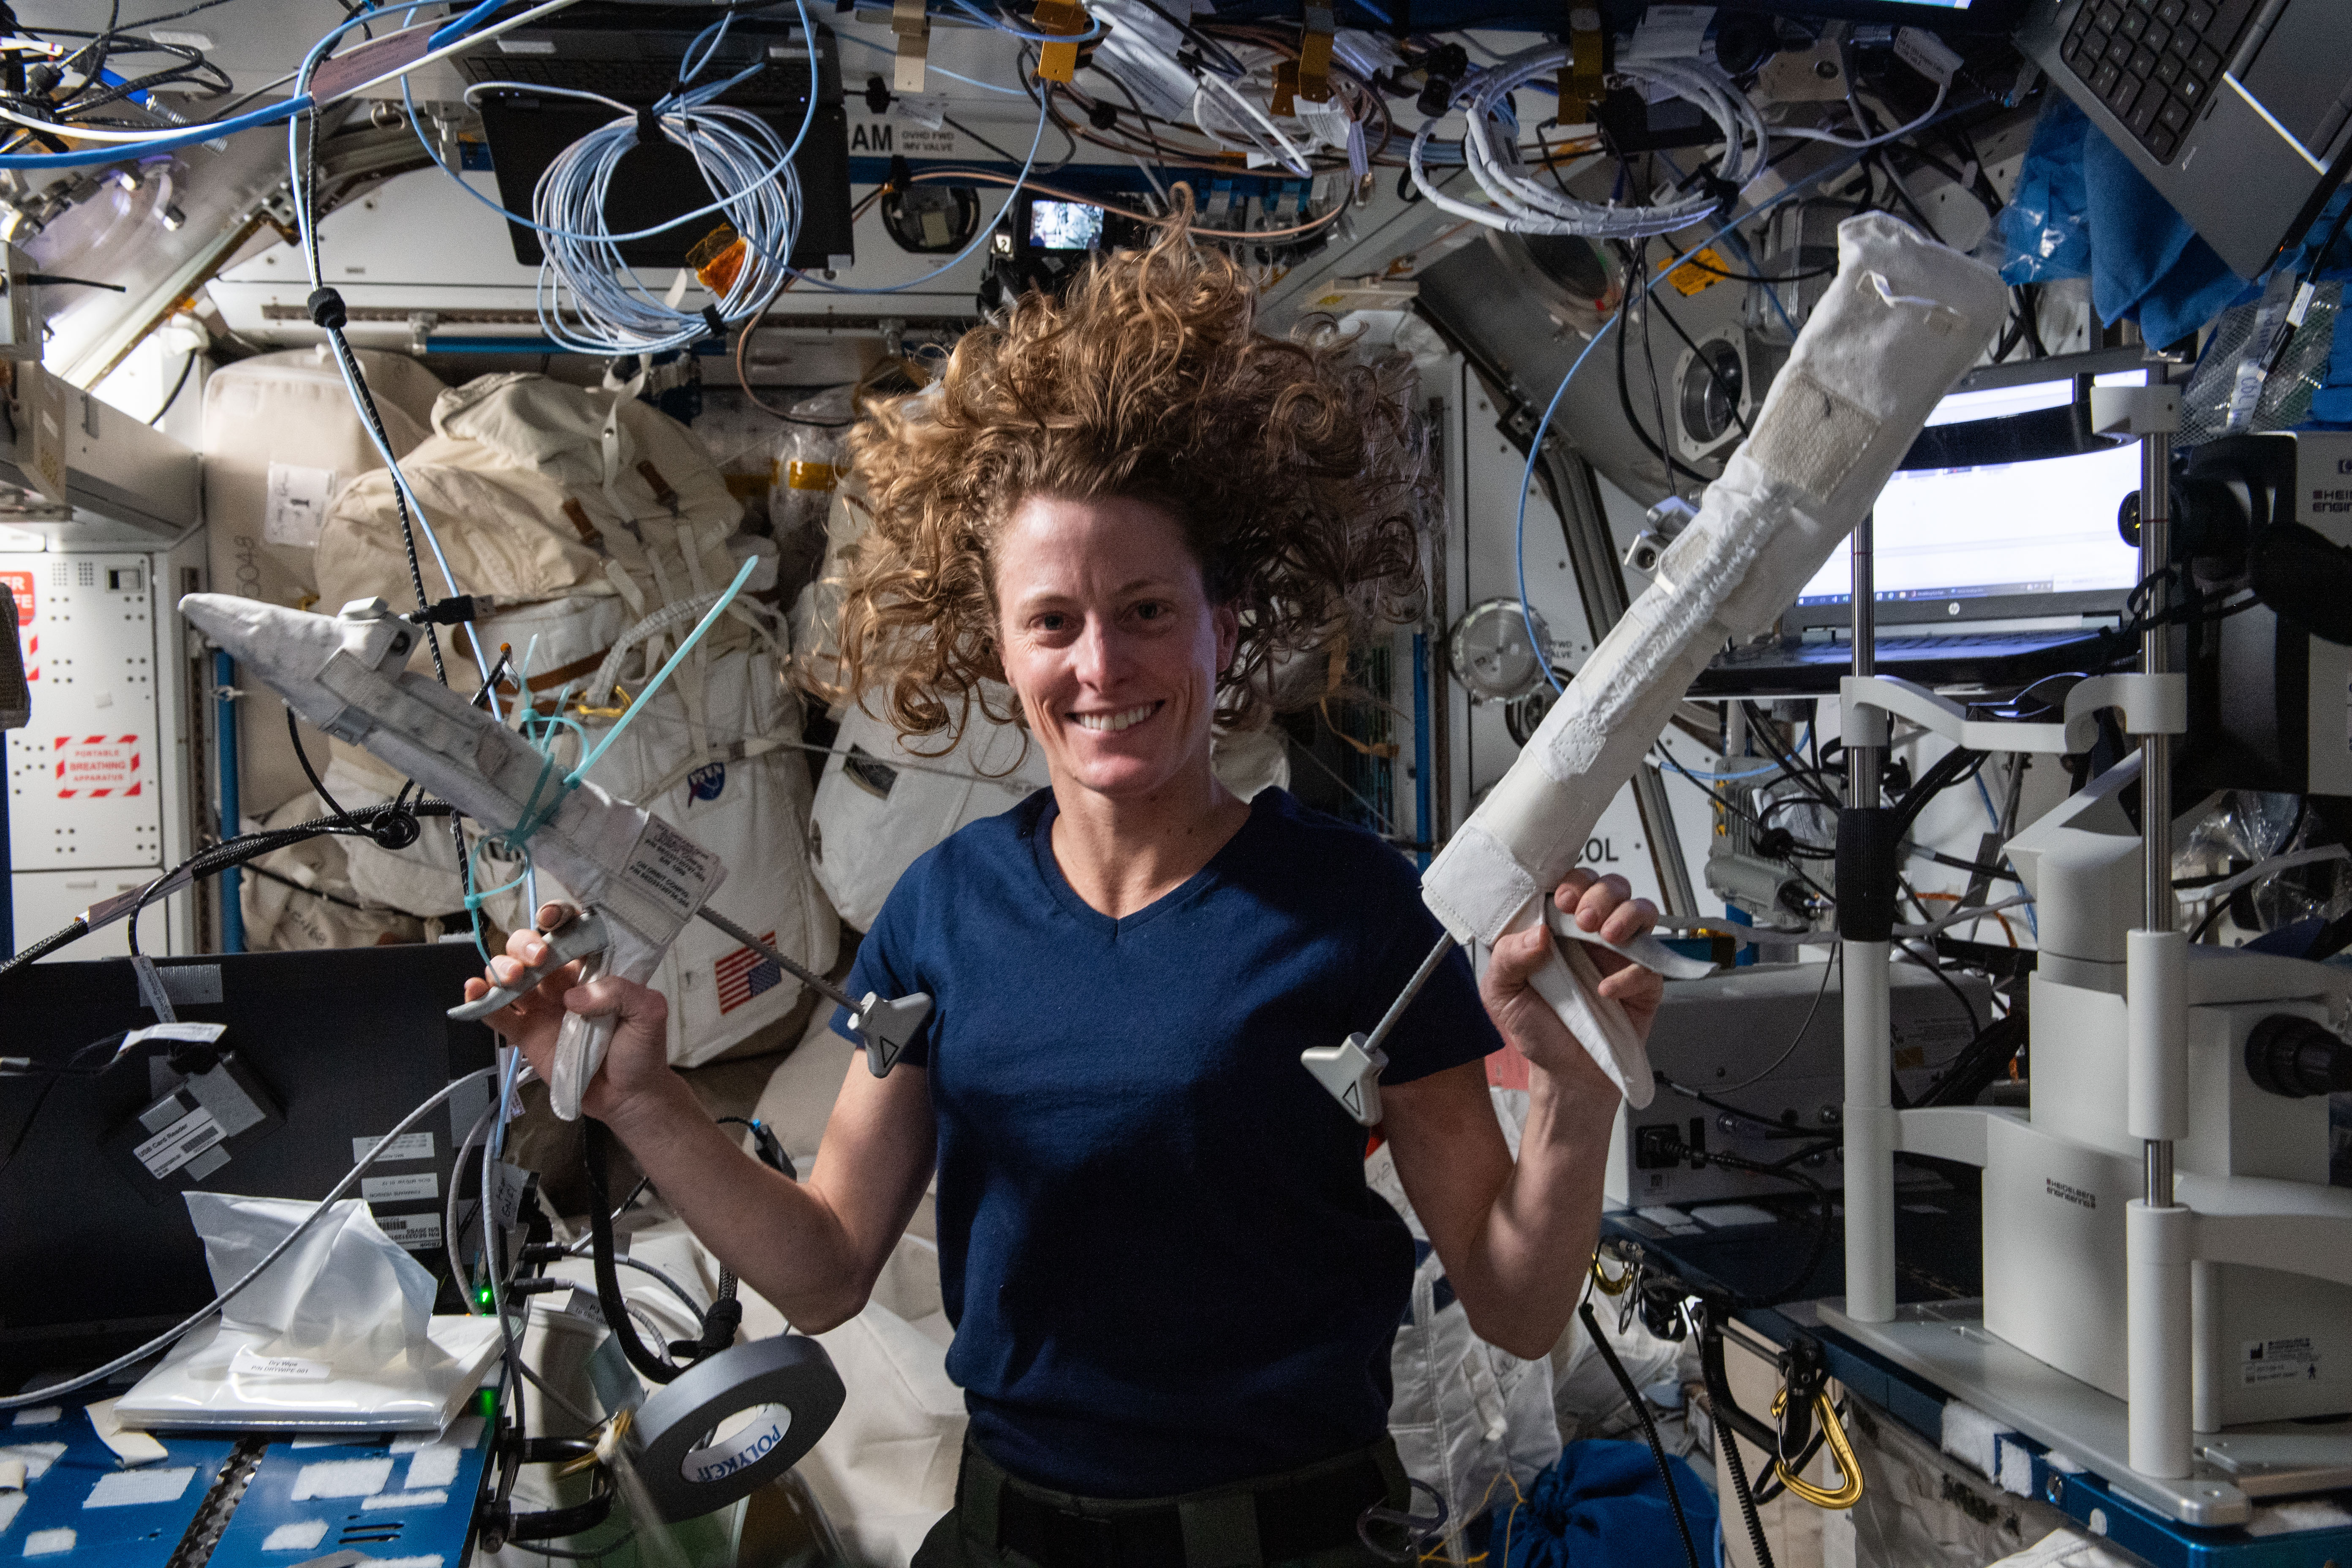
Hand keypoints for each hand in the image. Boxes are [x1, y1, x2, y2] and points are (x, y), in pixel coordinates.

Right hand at [460, 902, 675, 1123]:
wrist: (628, 1095)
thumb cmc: (642, 1050)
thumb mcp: (649, 1013)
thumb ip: (622, 993)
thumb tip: (574, 997)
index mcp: (592, 967)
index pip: (569, 931)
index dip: (556, 918)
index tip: (551, 918)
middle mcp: (562, 981)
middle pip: (530, 948)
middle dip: (525, 945)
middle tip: (537, 960)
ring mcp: (541, 1007)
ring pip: (508, 975)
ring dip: (501, 968)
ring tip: (511, 980)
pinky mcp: (526, 1033)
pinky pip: (497, 1013)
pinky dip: (480, 1000)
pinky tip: (474, 991)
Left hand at [1479, 871, 1664, 1086]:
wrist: (1566, 1073)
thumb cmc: (1535, 1027)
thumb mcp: (1502, 992)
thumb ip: (1507, 957)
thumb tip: (1537, 933)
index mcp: (1556, 927)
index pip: (1570, 883)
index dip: (1572, 882)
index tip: (1562, 899)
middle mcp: (1590, 934)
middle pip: (1611, 887)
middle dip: (1601, 893)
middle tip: (1584, 918)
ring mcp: (1621, 955)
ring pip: (1641, 910)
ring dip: (1626, 914)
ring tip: (1607, 936)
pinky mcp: (1644, 981)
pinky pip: (1653, 961)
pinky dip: (1633, 972)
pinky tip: (1608, 990)